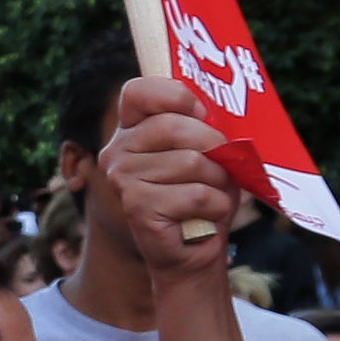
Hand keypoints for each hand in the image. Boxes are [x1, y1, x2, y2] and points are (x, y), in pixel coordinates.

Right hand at [93, 77, 244, 275]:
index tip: (201, 114)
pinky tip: (206, 216)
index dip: (175, 96)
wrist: (197, 249)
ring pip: (191, 162)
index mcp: (132, 130)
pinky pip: (195, 195)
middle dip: (214, 146)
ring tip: (212, 196)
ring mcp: (122, 179)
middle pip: (174, 126)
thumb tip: (221, 117)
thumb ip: (206, 126)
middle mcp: (117, 151)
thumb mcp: (209, 151)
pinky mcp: (136, 207)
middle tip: (222, 167)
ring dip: (218, 182)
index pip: (138, 91)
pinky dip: (215, 207)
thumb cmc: (205, 194)